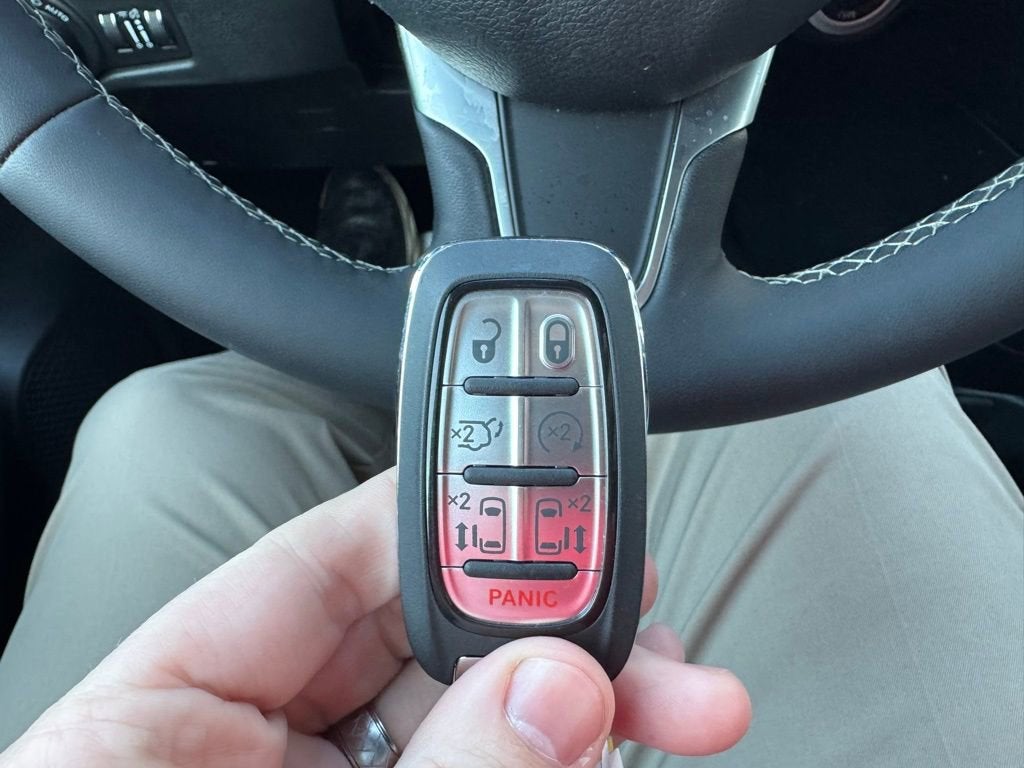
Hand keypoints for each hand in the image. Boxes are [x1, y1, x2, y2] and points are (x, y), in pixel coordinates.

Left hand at [0, 469, 750, 766]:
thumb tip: (553, 686)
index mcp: (166, 713)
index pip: (324, 564)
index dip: (453, 533)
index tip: (570, 540)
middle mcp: (251, 745)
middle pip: (421, 633)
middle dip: (549, 628)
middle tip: (654, 647)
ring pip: (473, 713)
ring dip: (578, 707)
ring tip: (686, 707)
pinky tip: (621, 754)